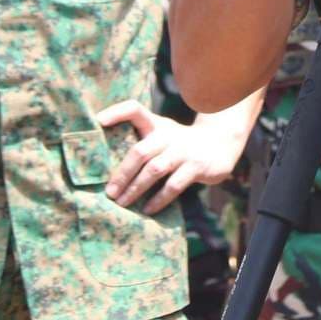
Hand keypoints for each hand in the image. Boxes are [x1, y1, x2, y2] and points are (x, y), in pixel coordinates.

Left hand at [96, 101, 247, 213]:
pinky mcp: (197, 167)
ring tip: (122, 203)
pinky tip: (147, 209)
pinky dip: (158, 199)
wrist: (222, 143)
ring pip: (154, 170)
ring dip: (136, 188)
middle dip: (122, 174)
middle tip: (109, 193)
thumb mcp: (163, 133)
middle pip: (140, 151)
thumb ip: (141, 143)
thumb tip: (105, 167)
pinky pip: (173, 185)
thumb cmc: (180, 143)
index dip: (116, 112)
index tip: (98, 121)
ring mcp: (183, 151)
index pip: (135, 109)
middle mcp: (168, 135)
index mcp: (156, 125)